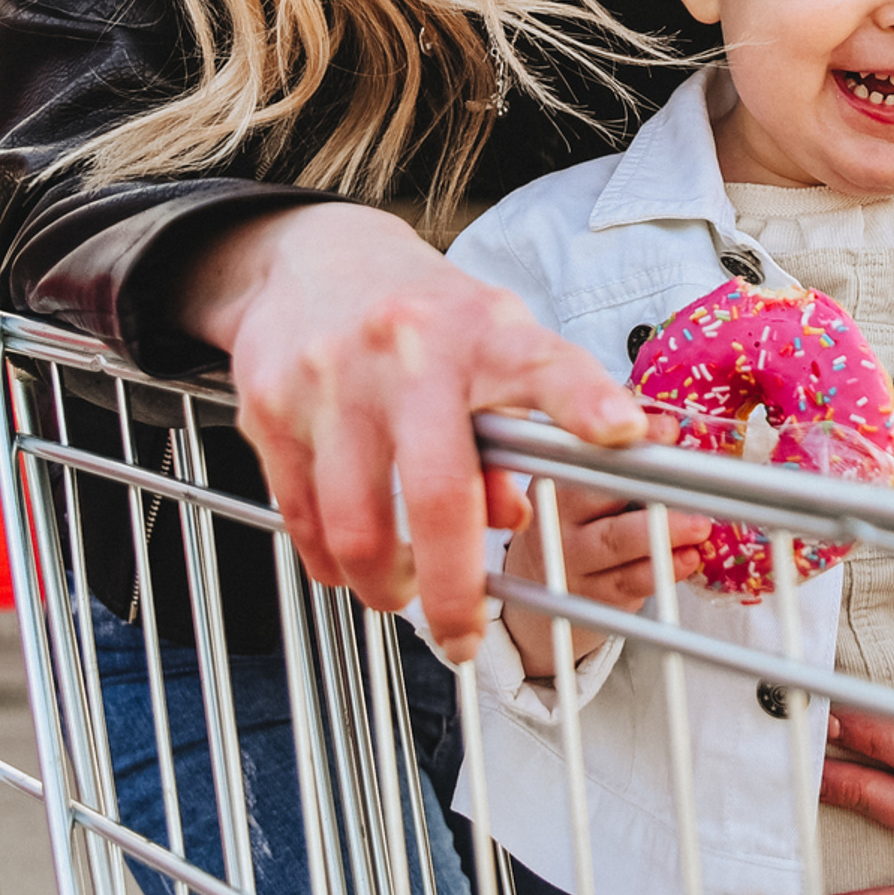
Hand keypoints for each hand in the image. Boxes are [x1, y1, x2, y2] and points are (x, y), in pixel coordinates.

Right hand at [184, 201, 646, 660]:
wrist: (311, 256)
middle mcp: (407, 353)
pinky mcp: (270, 409)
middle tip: (465, 638)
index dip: (583, 400)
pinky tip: (349, 560)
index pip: (542, 366)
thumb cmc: (424, 315)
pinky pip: (302, 520)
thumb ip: (513, 428)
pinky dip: (330, 561)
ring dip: (384, 586)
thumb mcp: (488, 346)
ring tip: (400, 591)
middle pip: (439, 494)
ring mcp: (332, 381)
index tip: (623, 431)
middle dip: (455, 591)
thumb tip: (513, 514)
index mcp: (481, 333)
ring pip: (357, 527)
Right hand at [498, 412, 712, 675]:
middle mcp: (556, 516)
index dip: (629, 441)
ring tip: (700, 525)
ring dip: (662, 532)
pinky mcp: (592, 594)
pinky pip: (630, 581)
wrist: (546, 584)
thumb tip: (669, 428)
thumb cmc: (583, 519)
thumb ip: (624, 452)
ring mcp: (571, 559)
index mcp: (557, 476)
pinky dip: (663, 569)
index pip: (590, 452)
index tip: (669, 430)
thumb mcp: (587, 481)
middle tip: (692, 475)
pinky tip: (689, 557)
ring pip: (615, 542)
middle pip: (598, 493)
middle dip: (648, 482)